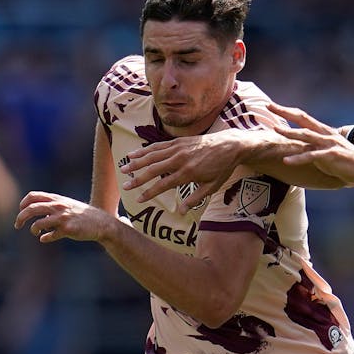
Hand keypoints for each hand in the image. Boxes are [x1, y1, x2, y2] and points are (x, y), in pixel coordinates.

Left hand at [15, 191, 121, 244]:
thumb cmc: (82, 215)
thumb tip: (37, 215)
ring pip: (38, 223)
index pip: (33, 196)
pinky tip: (44, 239)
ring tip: (35, 232)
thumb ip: (52, 207)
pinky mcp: (68, 230)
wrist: (101, 223)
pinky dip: (45, 238)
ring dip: (33, 229)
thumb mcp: (67, 205)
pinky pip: (50, 235)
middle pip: (31, 209)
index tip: (21, 210)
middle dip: (20, 217)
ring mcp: (63, 218)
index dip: (23, 204)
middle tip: (17, 225)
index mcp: (57, 199)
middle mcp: (58, 207)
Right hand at [121, 133, 263, 208]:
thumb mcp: (211, 187)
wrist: (230, 145)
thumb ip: (194, 198)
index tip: (139, 200)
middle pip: (153, 170)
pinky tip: (134, 154)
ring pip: (152, 155)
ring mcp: (177, 148)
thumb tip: (181, 212)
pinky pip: (158, 146)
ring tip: (124, 169)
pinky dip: (145, 150)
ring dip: (136, 163)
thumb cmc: (222, 168)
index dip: (149, 193)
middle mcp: (180, 159)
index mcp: (188, 173)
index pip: (163, 185)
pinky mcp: (177, 141)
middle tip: (125, 187)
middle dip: (137, 179)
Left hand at [266, 103, 353, 182]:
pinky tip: (286, 161)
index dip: (287, 110)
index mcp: (323, 131)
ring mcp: (328, 143)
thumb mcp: (327, 150)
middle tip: (268, 105)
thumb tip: (302, 147)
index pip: (302, 116)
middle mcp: (325, 134)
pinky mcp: (331, 155)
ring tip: (275, 130)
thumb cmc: (346, 161)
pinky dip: (298, 158)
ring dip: (289, 132)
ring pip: (305, 135)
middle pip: (302, 119)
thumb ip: (315, 146)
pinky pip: (311, 156)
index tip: (272, 105)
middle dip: (285, 112)